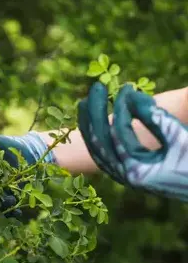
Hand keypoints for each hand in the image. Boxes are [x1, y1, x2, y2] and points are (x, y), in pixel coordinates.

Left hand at [78, 82, 187, 201]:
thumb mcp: (180, 140)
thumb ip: (155, 119)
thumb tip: (130, 97)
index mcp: (136, 170)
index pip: (119, 132)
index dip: (122, 107)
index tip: (128, 88)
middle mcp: (123, 176)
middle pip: (99, 139)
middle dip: (95, 111)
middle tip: (97, 86)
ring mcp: (122, 176)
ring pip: (96, 149)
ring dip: (88, 124)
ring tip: (84, 102)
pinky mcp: (125, 174)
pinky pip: (101, 155)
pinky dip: (94, 138)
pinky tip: (92, 124)